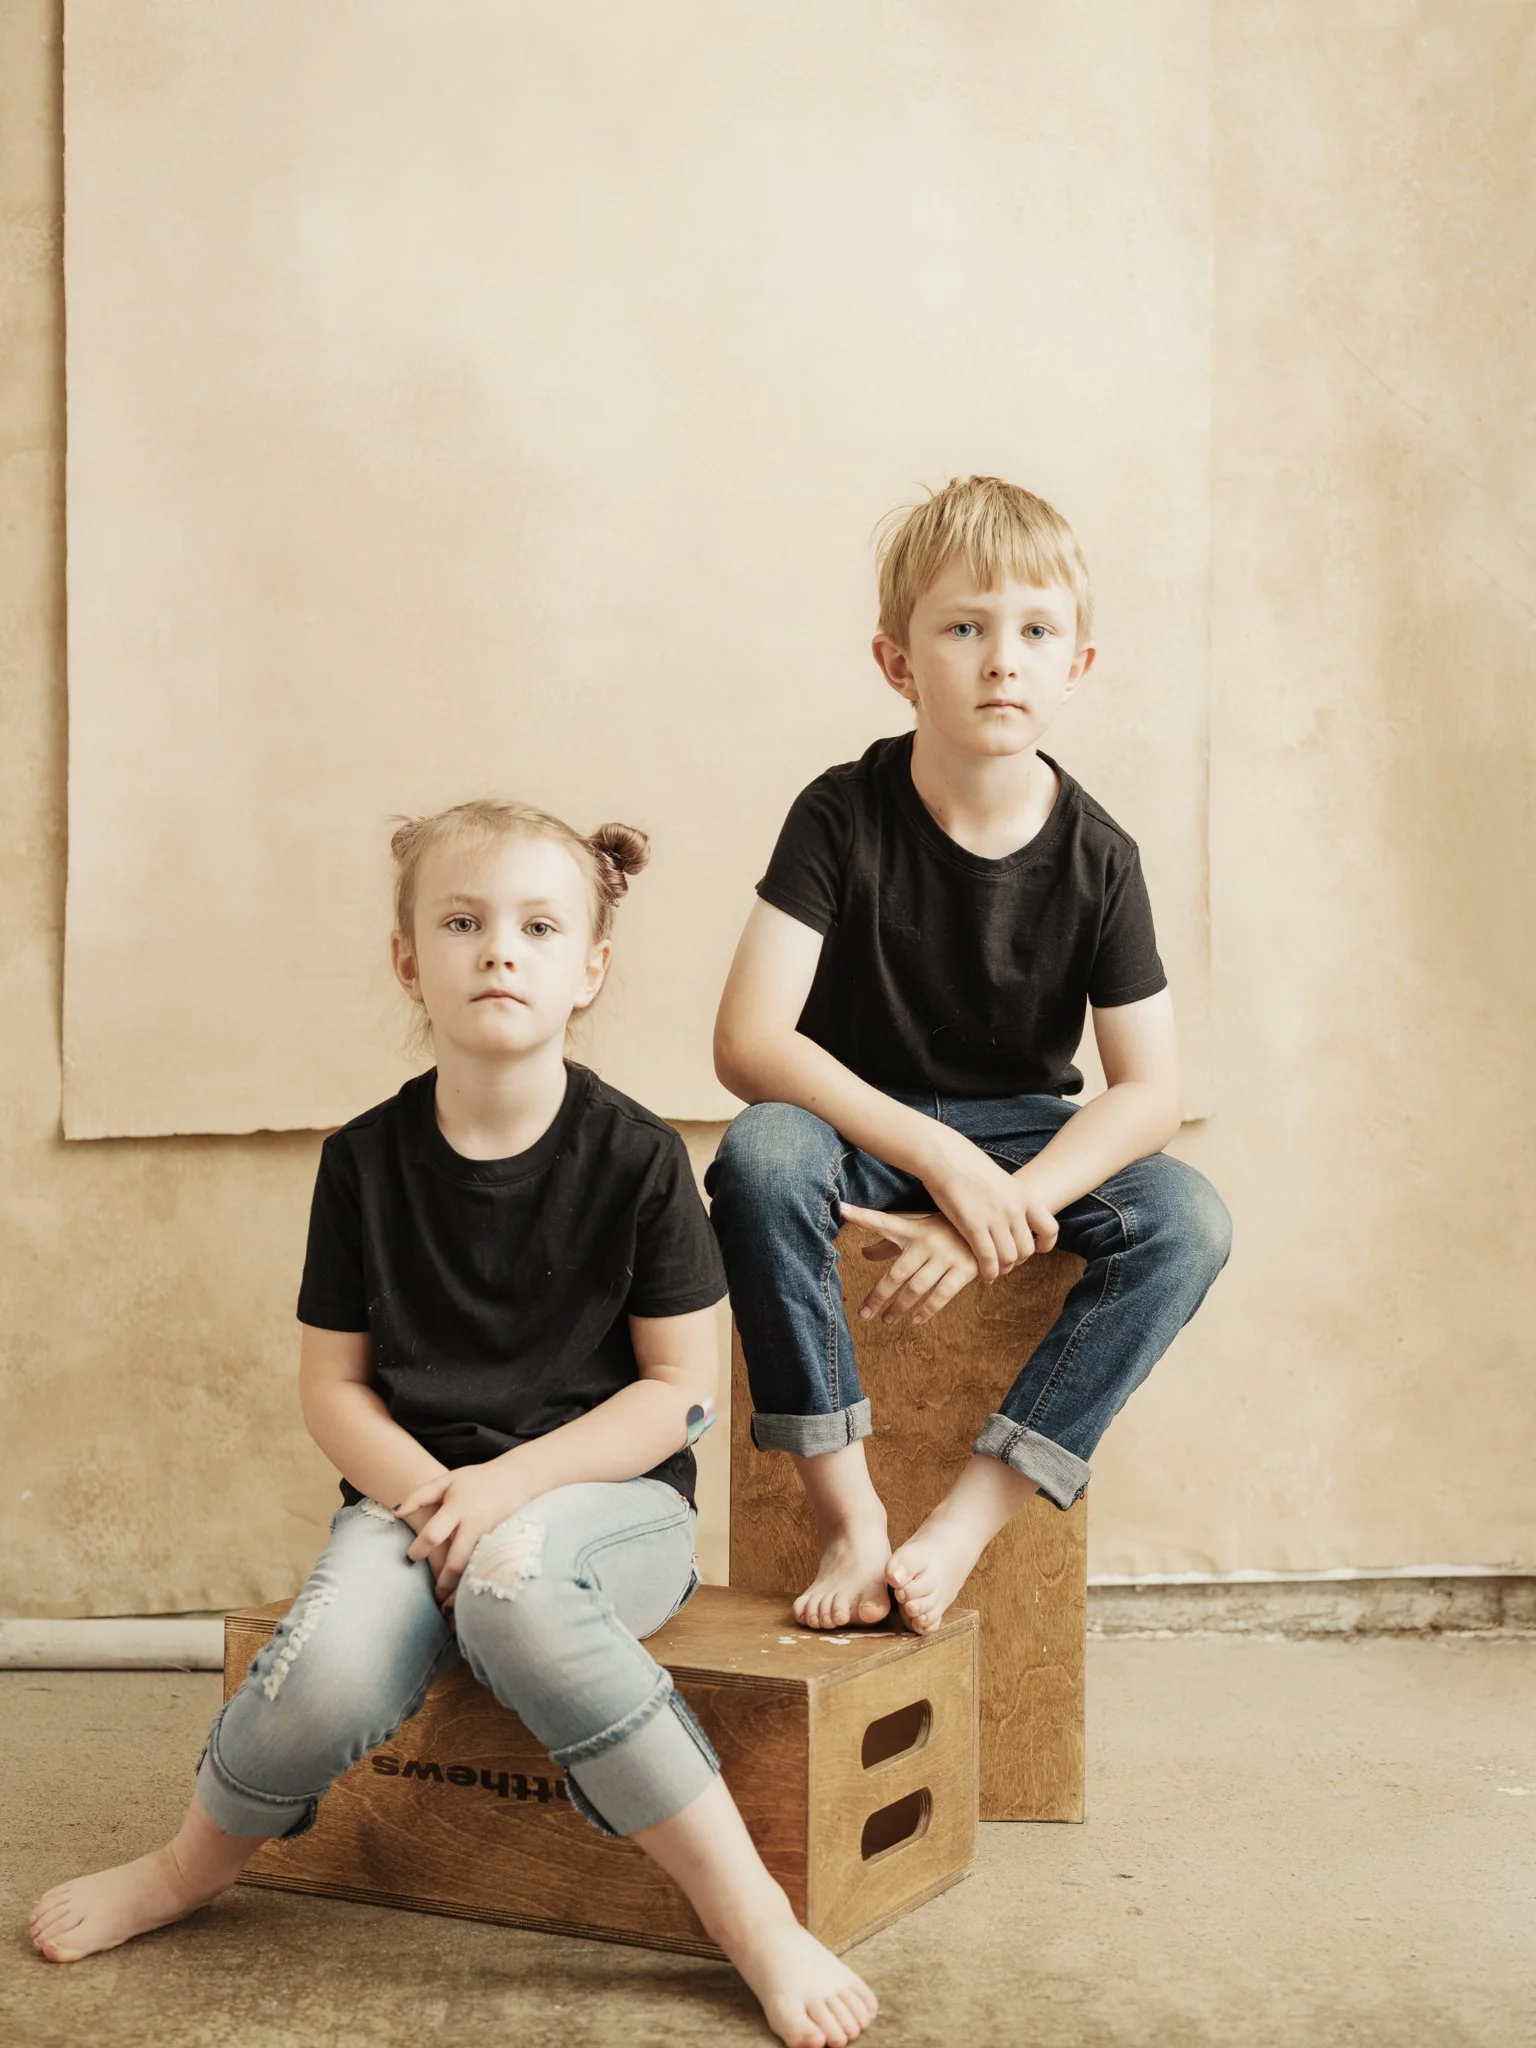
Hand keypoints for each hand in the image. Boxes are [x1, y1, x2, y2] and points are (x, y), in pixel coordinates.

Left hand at [398, 1454, 544, 1605]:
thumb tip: (396, 1513)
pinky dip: (476, 1585)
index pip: (433, 1535)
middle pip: (455, 1562)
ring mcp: (491, 1538)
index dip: (418, 1550)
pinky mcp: (502, 1546)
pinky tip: (468, 1596)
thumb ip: (419, 1496)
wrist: (517, 1479)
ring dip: (460, 1591)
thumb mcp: (447, 1481)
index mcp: (458, 1508)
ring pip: (473, 1572)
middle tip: (432, 1594)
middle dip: (442, 1583)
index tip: (412, 1557)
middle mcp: (475, 1526)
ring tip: (447, 1604)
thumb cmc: (476, 1480)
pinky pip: (487, 1571)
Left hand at [841, 1206, 979, 1325]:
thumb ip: (890, 1243)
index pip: (882, 1221)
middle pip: (896, 1274)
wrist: (989, 1229)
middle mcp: (926, 1242)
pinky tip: (915, 1320)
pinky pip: (941, 1296)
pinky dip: (926, 1311)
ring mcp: (946, 1256)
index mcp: (912, 1229)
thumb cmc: (943, 1230)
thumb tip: (864, 1254)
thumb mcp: (917, 1230)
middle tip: (864, 1314)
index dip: (861, 1215)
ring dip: (899, 1308)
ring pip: (916, 1289)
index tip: (843, 1209)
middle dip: (878, 1296)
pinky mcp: (964, 1270)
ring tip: (887, 1320)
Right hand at [916, 1132, 1059, 1279]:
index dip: (1045, 1244)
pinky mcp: (973, 1225)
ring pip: (1009, 1258)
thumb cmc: (968, 1166)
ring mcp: (995, 1217)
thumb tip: (1015, 1219)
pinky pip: (988, 1258)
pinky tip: (983, 1274)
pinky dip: (988, 1271)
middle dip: (1017, 1261)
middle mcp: (1014, 1208)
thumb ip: (1012, 1201)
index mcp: (1024, 1195)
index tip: (1035, 1249)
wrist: (945, 1156)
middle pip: (1027, 1249)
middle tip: (1005, 1262)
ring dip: (1002, 1269)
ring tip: (994, 1270)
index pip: (1050, 1229)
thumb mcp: (1002, 1181)